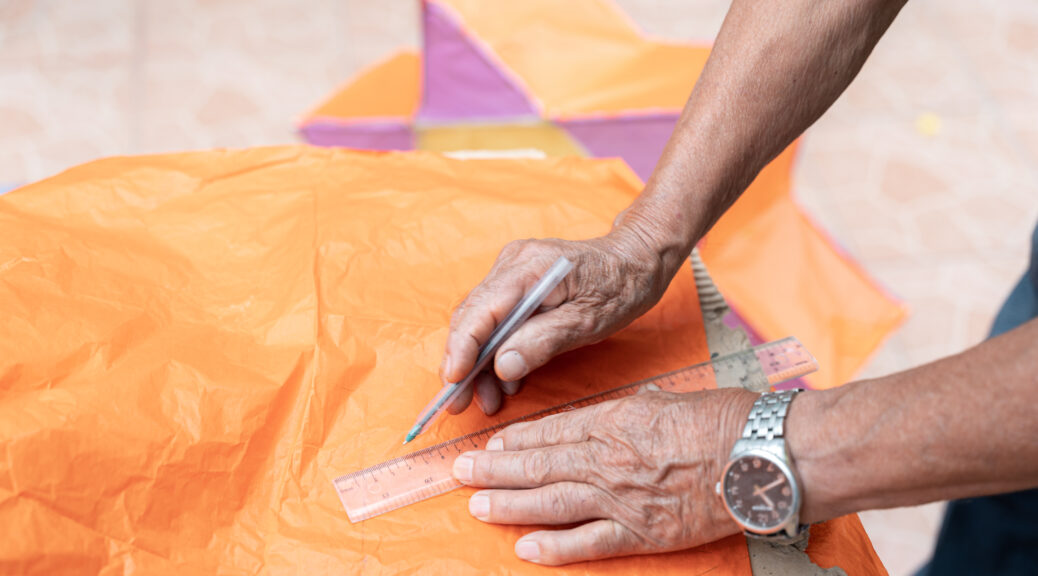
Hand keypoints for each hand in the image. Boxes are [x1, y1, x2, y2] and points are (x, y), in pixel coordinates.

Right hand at [441, 225, 676, 415]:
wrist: (637, 258)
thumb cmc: (621, 286)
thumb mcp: (590, 321)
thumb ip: (545, 341)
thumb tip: (503, 366)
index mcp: (530, 267)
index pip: (480, 310)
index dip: (461, 348)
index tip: (453, 381)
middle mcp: (513, 263)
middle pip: (472, 317)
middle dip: (464, 364)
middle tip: (460, 404)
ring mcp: (512, 270)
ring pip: (480, 321)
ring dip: (479, 363)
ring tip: (487, 401)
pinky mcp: (517, 282)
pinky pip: (496, 318)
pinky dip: (496, 350)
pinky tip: (504, 379)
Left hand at [451, 388, 757, 564]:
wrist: (761, 455)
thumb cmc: (721, 420)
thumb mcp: (664, 399)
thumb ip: (626, 411)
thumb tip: (603, 416)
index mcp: (613, 419)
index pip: (550, 430)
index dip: (514, 439)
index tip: (489, 443)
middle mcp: (606, 458)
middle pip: (538, 465)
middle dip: (494, 469)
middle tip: (460, 472)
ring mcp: (620, 498)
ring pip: (550, 501)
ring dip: (508, 504)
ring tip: (476, 505)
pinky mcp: (640, 532)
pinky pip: (587, 542)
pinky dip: (553, 546)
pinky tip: (524, 547)